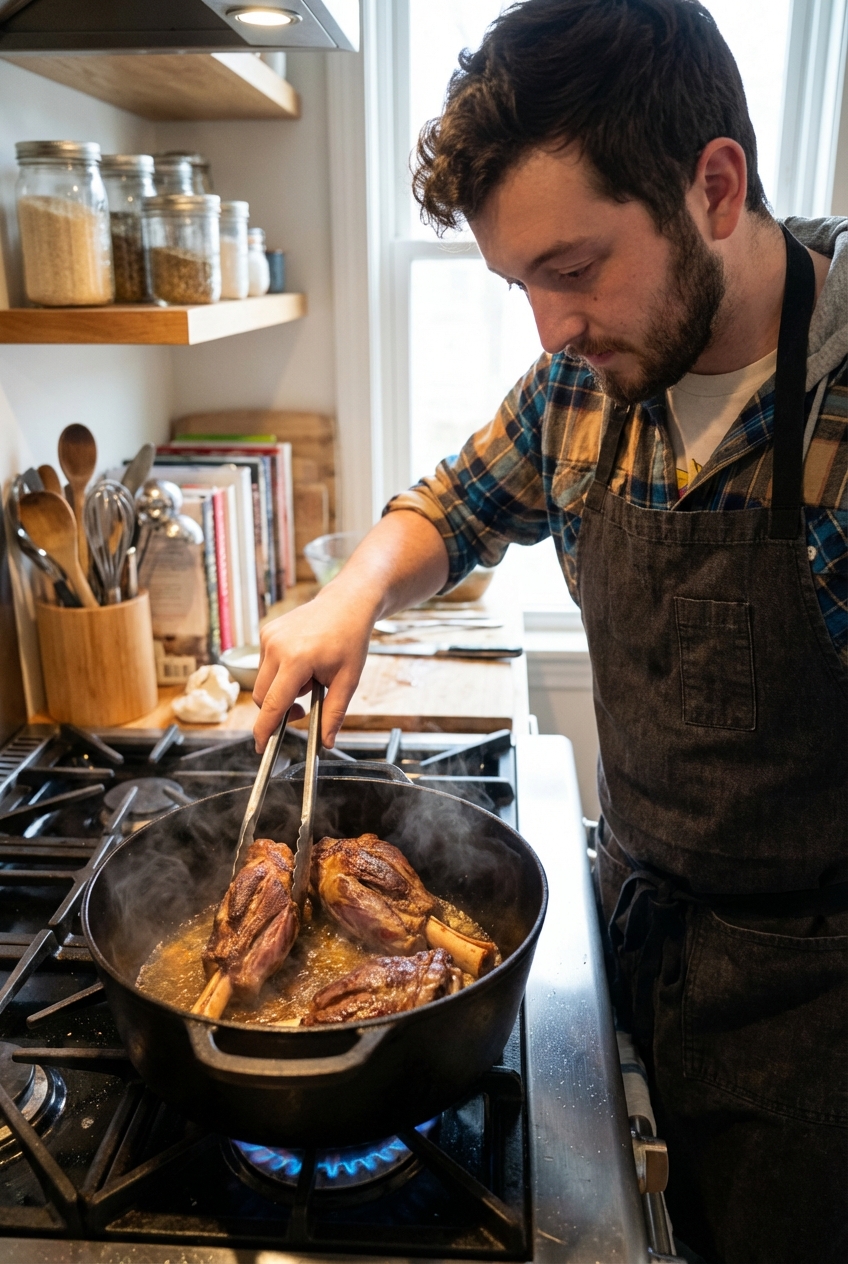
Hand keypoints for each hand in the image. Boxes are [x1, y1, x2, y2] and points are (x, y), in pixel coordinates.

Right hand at [252, 589, 373, 751]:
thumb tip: (326, 741)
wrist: (347, 603)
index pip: (273, 704)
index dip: (265, 730)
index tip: (262, 746)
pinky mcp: (266, 632)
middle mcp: (276, 647)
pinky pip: (265, 665)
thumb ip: (334, 713)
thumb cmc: (350, 638)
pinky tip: (302, 662)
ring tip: (310, 677)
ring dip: (282, 689)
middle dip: (280, 708)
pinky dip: (280, 673)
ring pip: (263, 682)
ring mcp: (268, 637)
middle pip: (263, 697)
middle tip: (306, 706)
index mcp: (296, 660)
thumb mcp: (348, 680)